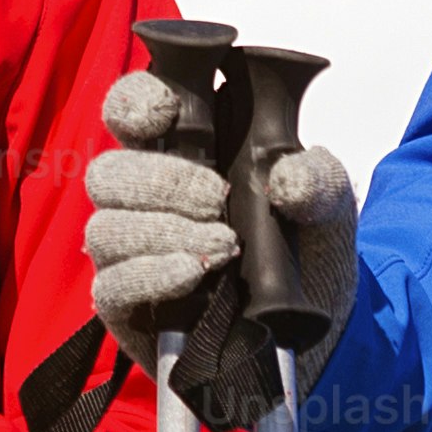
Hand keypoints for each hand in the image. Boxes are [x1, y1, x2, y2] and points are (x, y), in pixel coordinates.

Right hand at [83, 70, 358, 431]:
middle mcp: (141, 197)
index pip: (130, 109)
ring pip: (105, 228)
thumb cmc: (305, 247)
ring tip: (223, 247)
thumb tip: (287, 179)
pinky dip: (151, 275)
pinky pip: (112, 284)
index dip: (134, 102)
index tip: (165, 112)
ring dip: (162, 233)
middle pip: (108, 172)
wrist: (312, 329)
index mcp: (180, 151)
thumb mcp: (326, 205)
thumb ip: (316, 178)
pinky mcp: (125, 303)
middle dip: (161, 182)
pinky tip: (192, 274)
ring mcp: (127, 251)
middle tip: (217, 199)